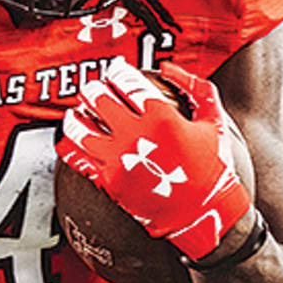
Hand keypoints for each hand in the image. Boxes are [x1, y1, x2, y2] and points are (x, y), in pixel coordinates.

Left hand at [57, 57, 250, 258]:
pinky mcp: (109, 183)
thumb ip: (194, 86)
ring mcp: (118, 160)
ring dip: (74, 116)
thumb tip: (166, 67)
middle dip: (92, 89)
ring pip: (80, 129)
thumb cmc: (214, 165)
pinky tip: (67, 141)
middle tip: (93, 88)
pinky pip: (78, 160)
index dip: (116, 71)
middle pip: (98, 99)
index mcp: (160, 117)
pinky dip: (68, 148)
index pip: (126, 82)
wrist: (205, 214)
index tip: (115, 70)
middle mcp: (135, 136)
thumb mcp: (215, 120)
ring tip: (75, 113)